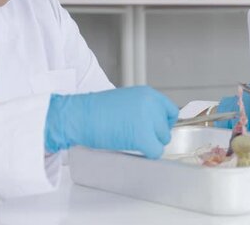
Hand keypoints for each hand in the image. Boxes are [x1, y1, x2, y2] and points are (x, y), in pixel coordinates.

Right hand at [45, 86, 178, 157]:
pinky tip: (135, 150)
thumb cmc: (95, 110)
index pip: (170, 111)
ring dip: (150, 144)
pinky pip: (156, 152)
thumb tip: (154, 124)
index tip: (155, 131)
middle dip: (154, 135)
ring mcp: (148, 120)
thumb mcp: (126, 100)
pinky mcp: (143, 136)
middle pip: (166, 128)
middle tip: (136, 137)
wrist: (78, 115)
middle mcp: (151, 104)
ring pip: (162, 141)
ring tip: (131, 141)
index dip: (162, 124)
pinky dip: (148, 155)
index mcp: (148, 94)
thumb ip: (143, 108)